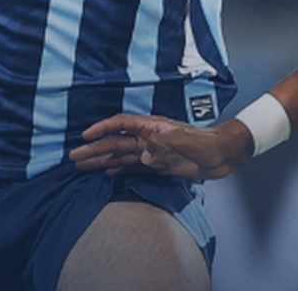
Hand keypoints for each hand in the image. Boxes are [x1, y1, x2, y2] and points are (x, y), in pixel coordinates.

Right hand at [69, 114, 252, 178]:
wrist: (223, 154)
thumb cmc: (207, 143)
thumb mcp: (186, 140)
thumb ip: (163, 145)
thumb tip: (143, 156)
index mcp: (153, 127)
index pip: (121, 124)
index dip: (103, 128)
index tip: (86, 136)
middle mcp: (149, 139)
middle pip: (116, 142)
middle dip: (95, 149)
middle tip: (74, 158)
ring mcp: (153, 153)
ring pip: (121, 156)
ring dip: (102, 161)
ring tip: (82, 166)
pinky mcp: (159, 166)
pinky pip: (133, 168)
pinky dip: (118, 170)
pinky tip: (107, 174)